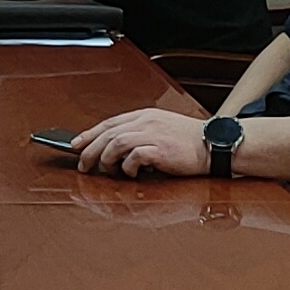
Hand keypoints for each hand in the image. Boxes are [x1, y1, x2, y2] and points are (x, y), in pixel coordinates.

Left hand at [71, 106, 206, 176]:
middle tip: (82, 164)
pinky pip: (134, 156)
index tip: (75, 144)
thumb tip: (116, 145)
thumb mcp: (161, 127)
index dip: (89, 133)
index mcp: (145, 115)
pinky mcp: (161, 150)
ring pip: (116, 142)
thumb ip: (140, 132)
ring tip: (105, 170)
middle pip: (108, 133)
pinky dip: (126, 166)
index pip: (109, 123)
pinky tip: (129, 174)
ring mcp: (153, 135)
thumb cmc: (189, 141)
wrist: (214, 144)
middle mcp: (146, 122)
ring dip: (105, 158)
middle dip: (90, 149)